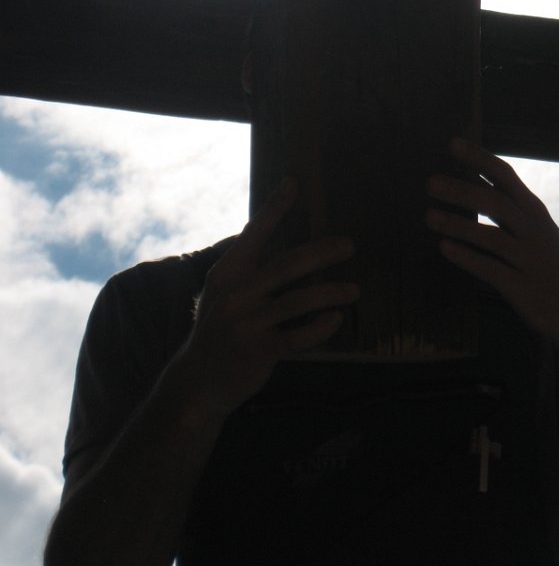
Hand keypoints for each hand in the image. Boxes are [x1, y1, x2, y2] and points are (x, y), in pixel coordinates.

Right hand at [174, 179, 358, 417]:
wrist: (197, 383)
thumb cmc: (221, 333)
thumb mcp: (223, 296)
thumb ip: (248, 273)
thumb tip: (287, 248)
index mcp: (227, 274)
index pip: (254, 233)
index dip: (275, 208)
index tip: (294, 183)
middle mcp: (235, 295)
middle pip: (286, 265)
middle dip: (322, 252)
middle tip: (349, 246)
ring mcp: (246, 324)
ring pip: (298, 301)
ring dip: (331, 292)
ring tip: (354, 289)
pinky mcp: (258, 351)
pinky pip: (298, 337)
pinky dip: (321, 327)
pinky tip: (337, 319)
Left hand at [426, 139, 558, 352]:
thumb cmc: (547, 264)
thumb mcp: (535, 229)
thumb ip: (507, 207)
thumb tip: (469, 182)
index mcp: (533, 211)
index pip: (505, 176)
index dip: (478, 159)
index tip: (451, 143)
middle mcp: (532, 231)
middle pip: (495, 204)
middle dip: (462, 191)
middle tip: (430, 183)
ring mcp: (527, 260)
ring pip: (491, 237)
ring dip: (458, 225)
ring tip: (428, 216)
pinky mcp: (521, 288)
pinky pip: (490, 269)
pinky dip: (466, 258)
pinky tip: (443, 248)